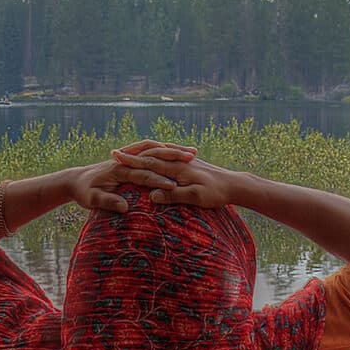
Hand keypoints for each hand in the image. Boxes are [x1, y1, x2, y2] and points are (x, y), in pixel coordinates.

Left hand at [67, 141, 195, 214]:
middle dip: (173, 154)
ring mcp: (128, 159)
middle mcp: (125, 161)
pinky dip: (166, 150)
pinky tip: (179, 156)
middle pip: (153, 153)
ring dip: (172, 149)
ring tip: (191, 153)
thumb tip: (124, 206)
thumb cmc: (82, 192)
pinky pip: (152, 151)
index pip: (143, 173)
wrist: (74, 180)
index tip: (174, 185)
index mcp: (118, 170)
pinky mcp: (130, 161)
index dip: (158, 179)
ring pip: (155, 148)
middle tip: (192, 157)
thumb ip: (107, 202)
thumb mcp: (91, 200)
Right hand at [125, 150, 250, 211]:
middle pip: (151, 155)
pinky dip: (157, 157)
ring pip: (159, 155)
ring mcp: (183, 162)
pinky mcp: (188, 165)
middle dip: (133, 154)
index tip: (115, 157)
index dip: (130, 160)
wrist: (235, 185)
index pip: (148, 162)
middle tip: (114, 152)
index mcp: (176, 168)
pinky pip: (168, 159)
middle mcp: (178, 162)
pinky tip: (153, 160)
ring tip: (129, 153)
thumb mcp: (196, 197)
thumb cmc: (217, 193)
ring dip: (143, 153)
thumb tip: (153, 196)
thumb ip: (174, 195)